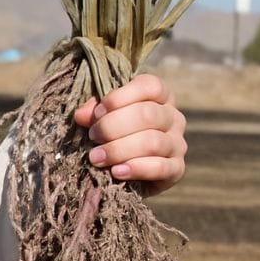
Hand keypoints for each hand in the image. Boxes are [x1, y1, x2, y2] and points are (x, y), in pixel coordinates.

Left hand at [74, 73, 186, 196]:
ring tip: (96, 157)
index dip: (120, 97)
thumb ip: (95, 112)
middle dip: (113, 126)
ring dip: (118, 150)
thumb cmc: (113, 136)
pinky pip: (161, 167)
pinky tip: (116, 172)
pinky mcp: (177, 169)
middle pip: (148, 114)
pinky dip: (136, 169)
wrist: (128, 173)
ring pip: (152, 142)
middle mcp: (173, 117)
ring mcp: (178, 144)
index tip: (98, 112)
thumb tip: (81, 115)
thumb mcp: (104, 119)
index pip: (150, 87)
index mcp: (160, 97)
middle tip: (93, 137)